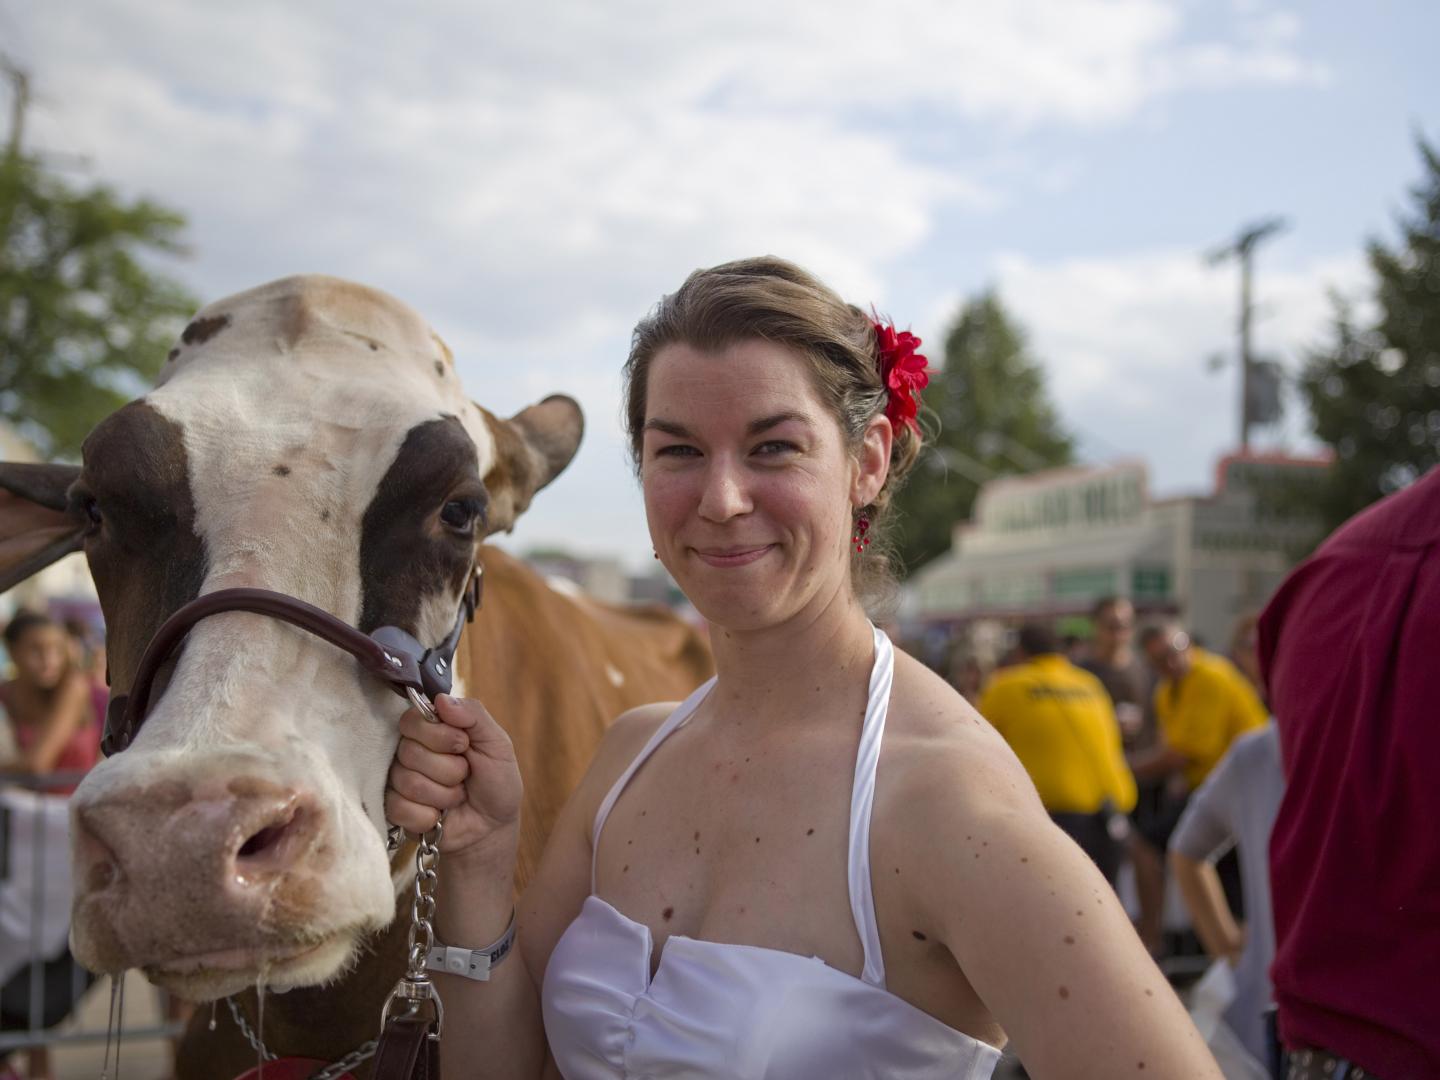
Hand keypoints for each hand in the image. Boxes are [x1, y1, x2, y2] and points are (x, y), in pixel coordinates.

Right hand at [385, 694, 523, 862]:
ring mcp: (400, 781)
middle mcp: (410, 752)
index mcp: (432, 730)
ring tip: (457, 796)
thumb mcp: (497, 744)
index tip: (462, 745)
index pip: (411, 720)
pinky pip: (399, 808)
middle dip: (449, 769)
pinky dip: (429, 816)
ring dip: (444, 794)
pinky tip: (440, 816)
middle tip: (465, 775)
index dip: (438, 735)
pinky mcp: (394, 810)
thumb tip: (441, 699)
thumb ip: (473, 715)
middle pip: (409, 752)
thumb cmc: (496, 782)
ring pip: (408, 781)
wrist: (493, 827)